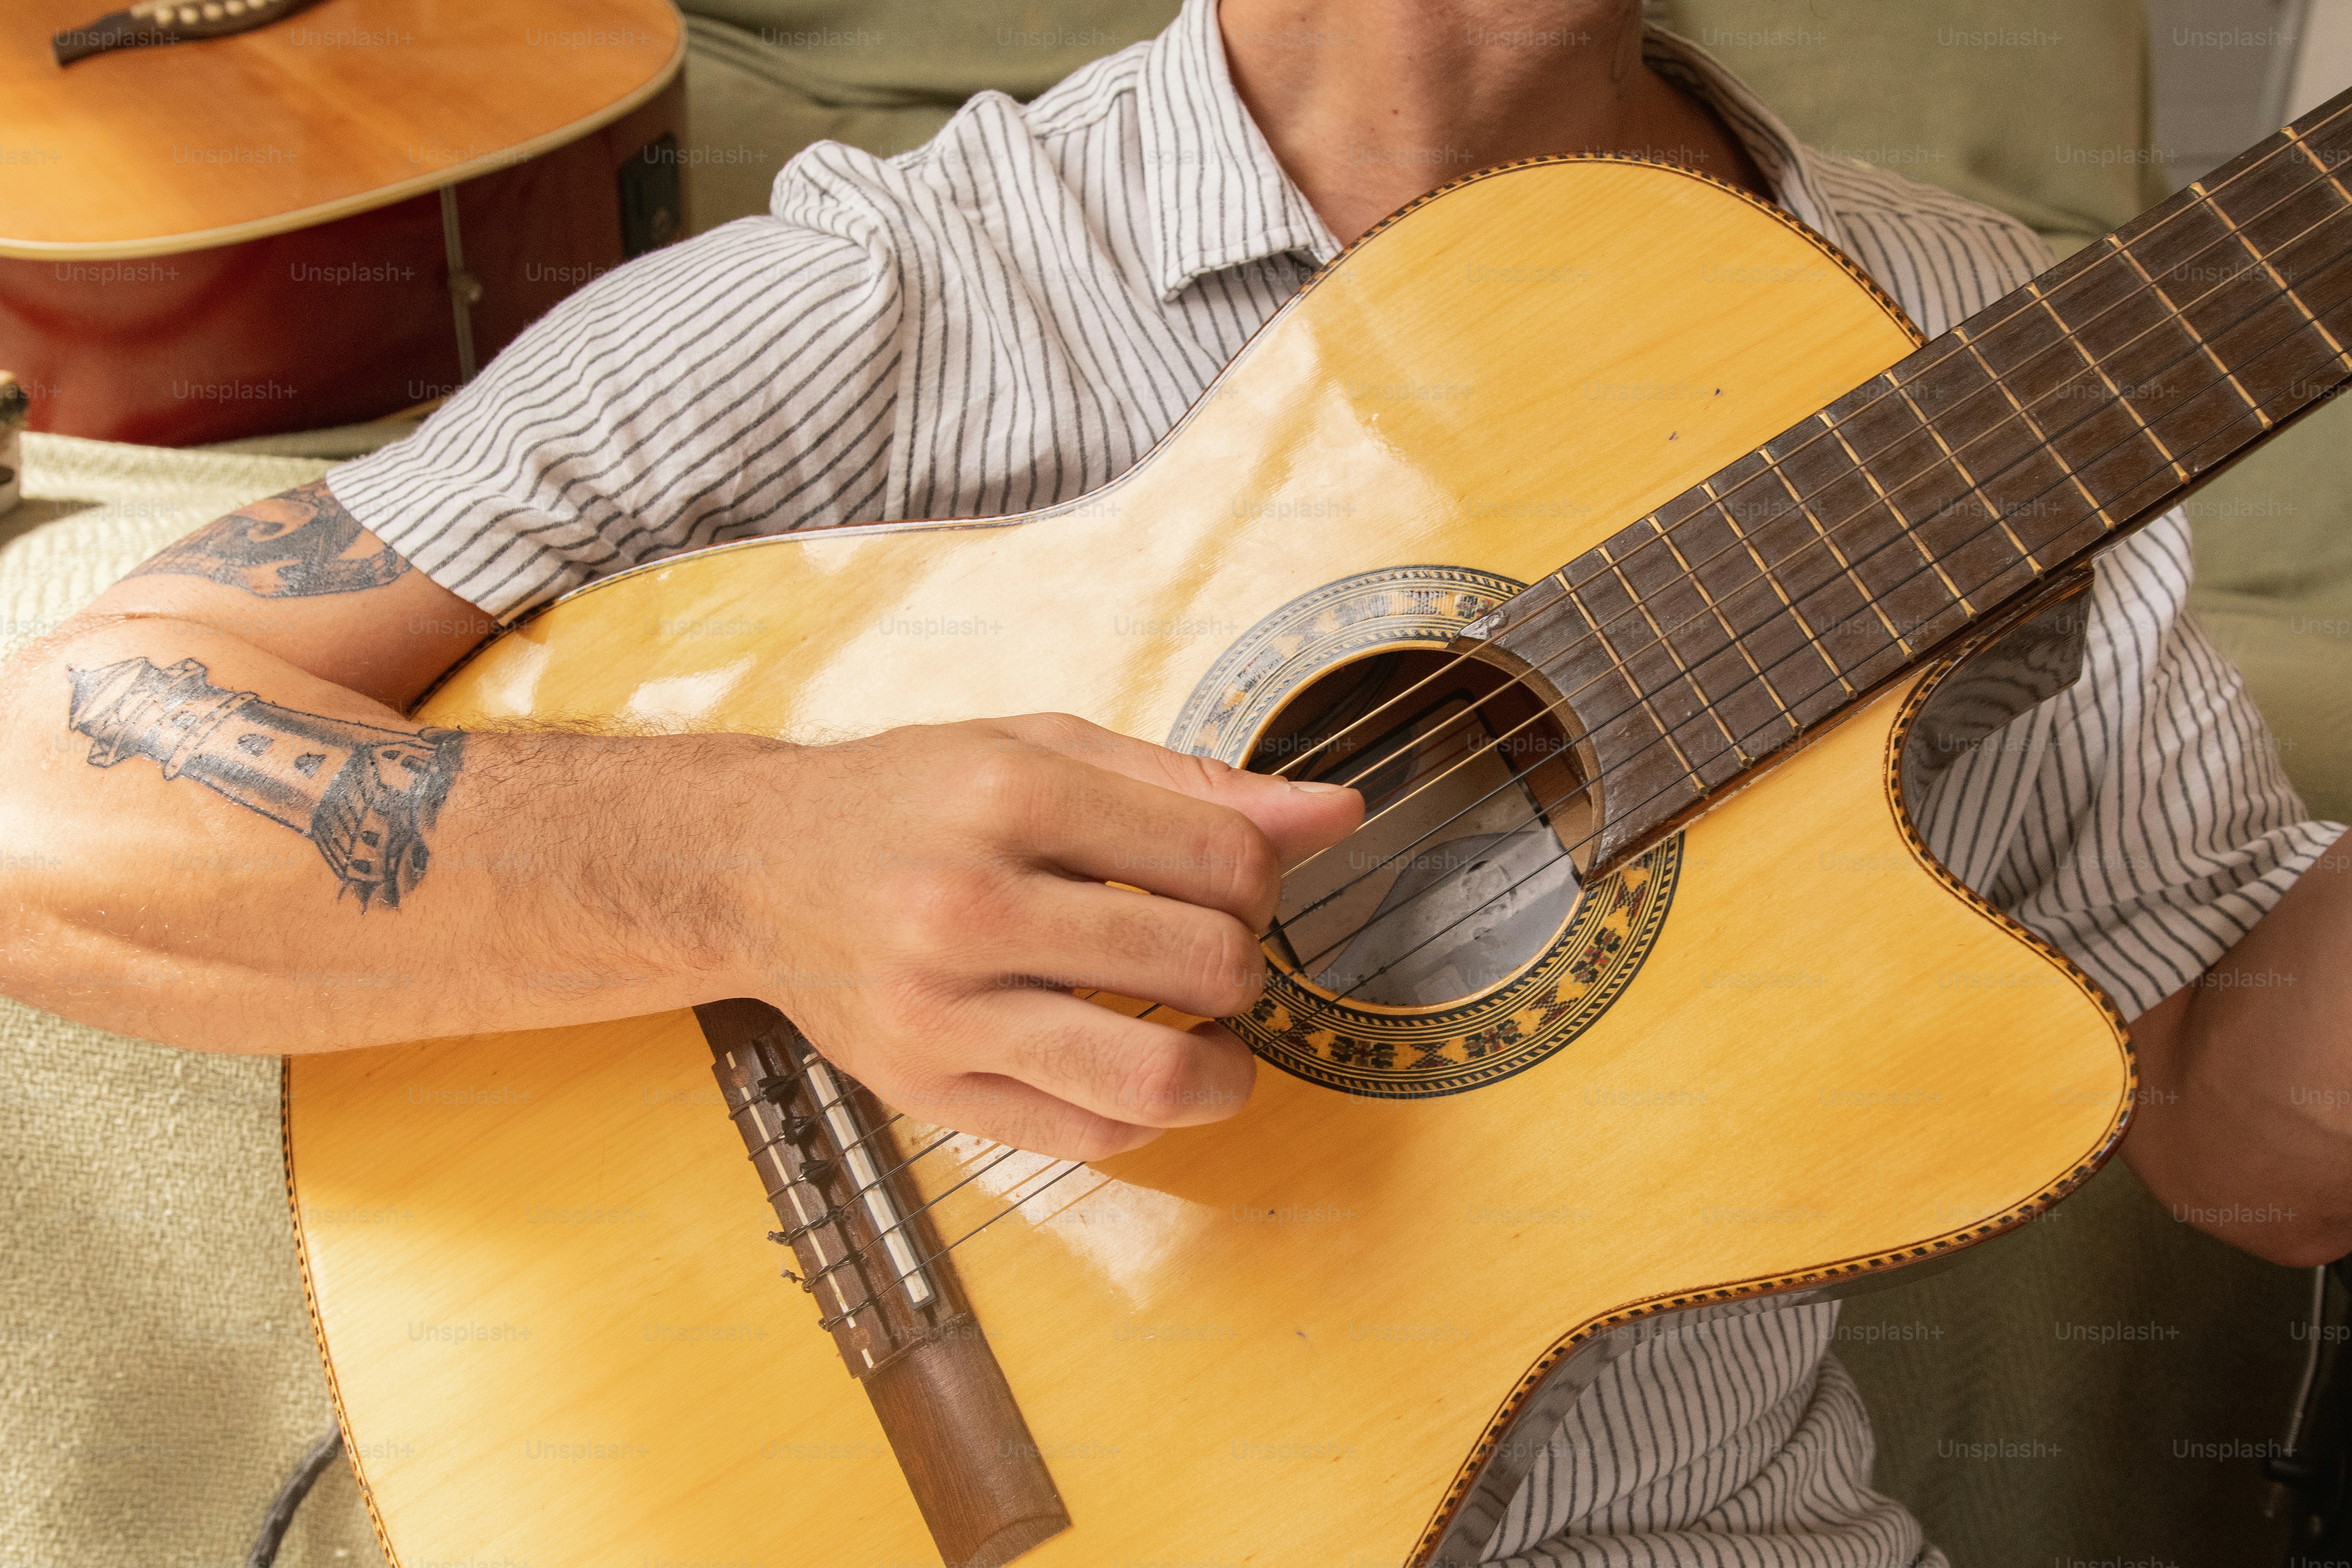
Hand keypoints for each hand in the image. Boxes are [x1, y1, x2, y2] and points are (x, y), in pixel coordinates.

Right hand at [742, 713, 1360, 1157]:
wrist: (753, 866)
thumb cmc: (914, 799)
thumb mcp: (1046, 748)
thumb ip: (1195, 783)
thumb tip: (1340, 814)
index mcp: (1009, 793)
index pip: (1223, 860)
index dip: (1263, 879)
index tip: (1232, 882)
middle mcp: (967, 903)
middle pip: (1204, 964)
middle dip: (1242, 964)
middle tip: (1210, 950)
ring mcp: (941, 1009)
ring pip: (1157, 1079)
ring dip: (1224, 1067)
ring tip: (1206, 1033)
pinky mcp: (926, 1089)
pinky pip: (1093, 1139)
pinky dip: (1147, 1115)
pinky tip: (1133, 1063)